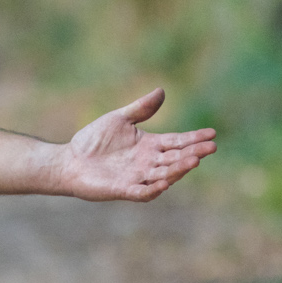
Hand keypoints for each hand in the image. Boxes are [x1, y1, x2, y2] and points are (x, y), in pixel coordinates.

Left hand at [59, 88, 215, 200]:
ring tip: (194, 161)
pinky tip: (165, 182)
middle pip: (175, 158)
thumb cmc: (94, 140)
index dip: (194, 138)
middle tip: (211, 147)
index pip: (177, 142)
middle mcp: (148, 163)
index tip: (212, 134)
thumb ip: (141, 108)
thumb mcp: (119, 119)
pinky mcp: (123, 189)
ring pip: (164, 175)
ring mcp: (137, 177)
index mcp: (149, 145)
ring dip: (179, 169)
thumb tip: (162, 91)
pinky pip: (142, 191)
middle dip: (193, 153)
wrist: (69, 160)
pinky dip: (154, 188)